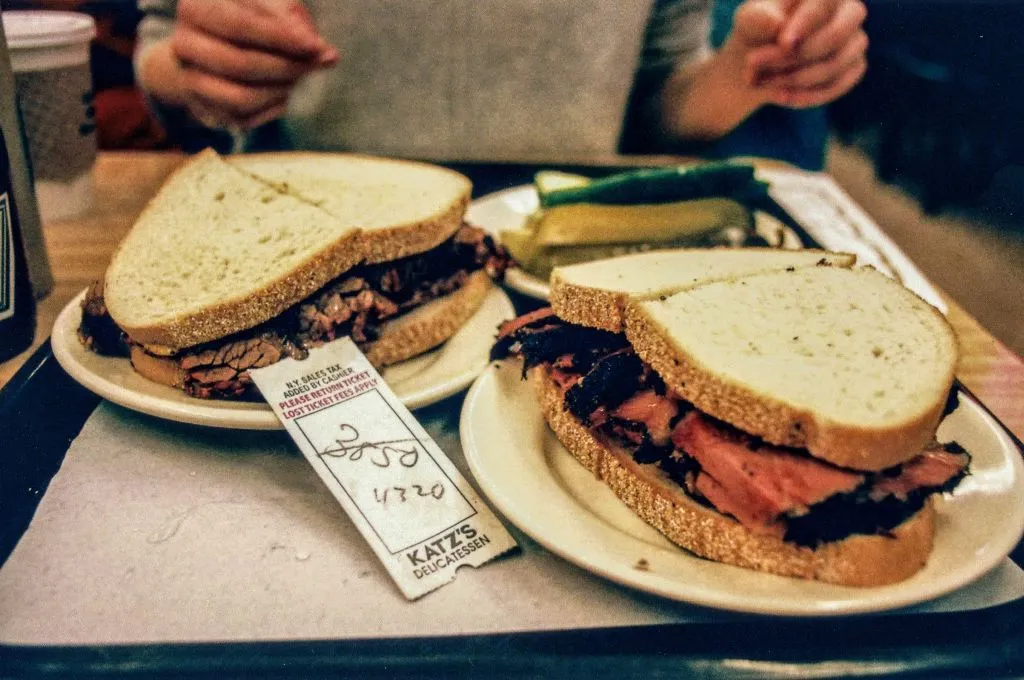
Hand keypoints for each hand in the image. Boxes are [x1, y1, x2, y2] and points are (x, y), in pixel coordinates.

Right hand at [167, 0, 337, 128]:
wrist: (211, 46)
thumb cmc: (248, 19)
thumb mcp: (268, 7)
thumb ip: (294, 23)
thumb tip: (325, 53)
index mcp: (195, 9)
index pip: (240, 25)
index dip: (281, 37)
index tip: (315, 45)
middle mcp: (184, 45)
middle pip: (240, 64)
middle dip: (286, 66)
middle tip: (315, 63)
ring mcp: (190, 80)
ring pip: (242, 97)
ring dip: (281, 89)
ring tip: (299, 76)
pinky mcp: (205, 108)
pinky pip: (245, 118)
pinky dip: (273, 106)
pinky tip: (283, 91)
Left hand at [742, 0, 868, 108]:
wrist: (761, 60)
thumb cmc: (757, 30)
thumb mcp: (749, 21)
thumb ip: (757, 18)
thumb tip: (776, 24)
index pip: (826, 2)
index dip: (807, 23)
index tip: (784, 43)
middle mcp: (849, 11)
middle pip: (835, 36)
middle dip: (794, 57)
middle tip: (755, 64)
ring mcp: (856, 41)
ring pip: (834, 65)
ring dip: (794, 78)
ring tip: (761, 81)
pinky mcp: (855, 68)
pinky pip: (836, 86)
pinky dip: (805, 95)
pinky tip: (780, 96)